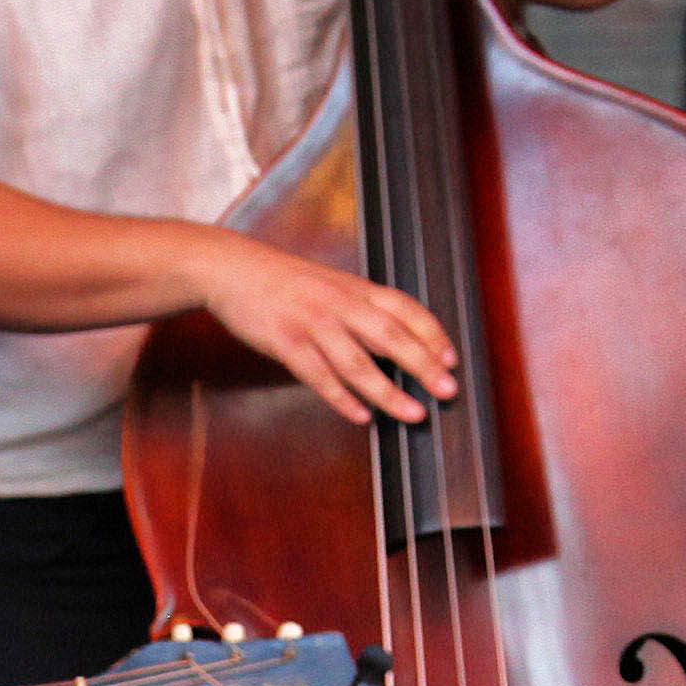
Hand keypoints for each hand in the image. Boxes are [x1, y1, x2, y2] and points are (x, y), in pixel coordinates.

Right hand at [194, 232, 464, 426]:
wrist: (234, 269)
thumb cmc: (285, 282)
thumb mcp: (332, 285)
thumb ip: (363, 310)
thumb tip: (398, 343)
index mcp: (355, 289)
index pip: (405, 310)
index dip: (432, 335)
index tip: (451, 361)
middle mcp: (340, 304)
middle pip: (390, 337)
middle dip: (423, 365)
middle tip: (447, 391)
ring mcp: (313, 324)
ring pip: (358, 362)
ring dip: (388, 392)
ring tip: (412, 414)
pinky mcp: (286, 342)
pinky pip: (319, 376)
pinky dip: (342, 399)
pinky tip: (362, 416)